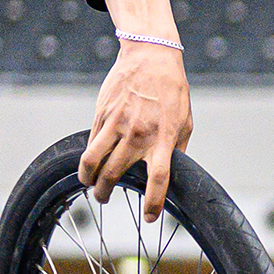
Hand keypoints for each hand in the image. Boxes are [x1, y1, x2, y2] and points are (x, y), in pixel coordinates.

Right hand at [80, 0, 190, 221]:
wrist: (151, 56)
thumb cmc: (172, 91)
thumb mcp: (186, 122)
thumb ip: (178, 150)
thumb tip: (173, 174)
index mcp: (163, 139)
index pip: (158, 179)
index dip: (153, 202)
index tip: (150, 217)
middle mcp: (138, 134)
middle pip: (115, 175)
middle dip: (106, 194)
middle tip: (105, 199)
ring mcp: (117, 124)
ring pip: (93, 161)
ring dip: (88, 179)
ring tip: (90, 185)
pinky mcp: (102, 114)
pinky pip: (90, 142)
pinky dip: (87, 157)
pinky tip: (89, 163)